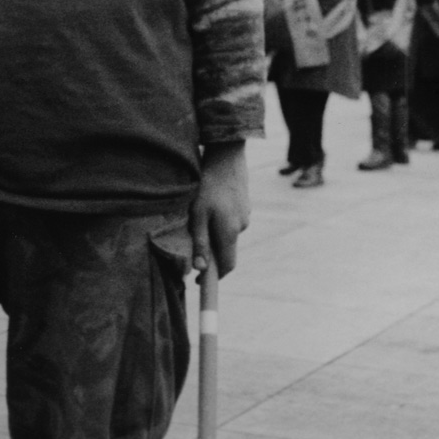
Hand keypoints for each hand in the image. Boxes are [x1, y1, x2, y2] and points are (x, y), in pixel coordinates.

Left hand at [188, 141, 251, 276]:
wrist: (227, 155)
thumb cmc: (207, 185)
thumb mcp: (197, 214)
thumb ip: (199, 241)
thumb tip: (200, 268)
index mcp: (230, 232)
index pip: (226, 266)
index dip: (214, 278)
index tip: (200, 283)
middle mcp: (241, 226)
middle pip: (227, 251)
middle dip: (211, 254)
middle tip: (193, 247)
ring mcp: (246, 215)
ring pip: (228, 234)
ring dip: (214, 234)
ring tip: (199, 216)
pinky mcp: (245, 205)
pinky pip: (231, 221)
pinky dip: (220, 221)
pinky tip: (210, 205)